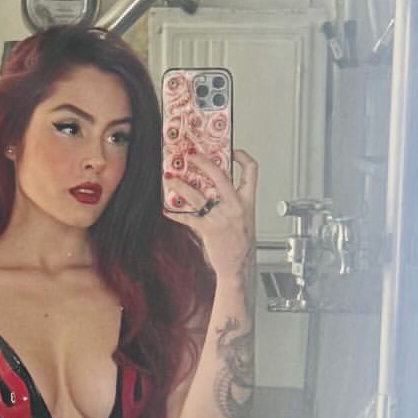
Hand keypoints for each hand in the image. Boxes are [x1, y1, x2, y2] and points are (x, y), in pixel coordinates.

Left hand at [163, 147, 257, 277]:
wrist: (239, 267)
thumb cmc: (242, 243)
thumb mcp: (245, 217)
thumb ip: (234, 201)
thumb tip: (216, 186)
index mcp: (247, 201)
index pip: (251, 171)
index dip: (242, 156)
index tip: (232, 150)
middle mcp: (235, 206)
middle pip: (219, 175)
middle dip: (203, 162)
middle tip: (191, 155)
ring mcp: (220, 217)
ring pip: (196, 194)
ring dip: (179, 185)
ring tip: (169, 178)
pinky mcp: (207, 229)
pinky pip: (187, 217)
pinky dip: (175, 213)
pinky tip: (167, 209)